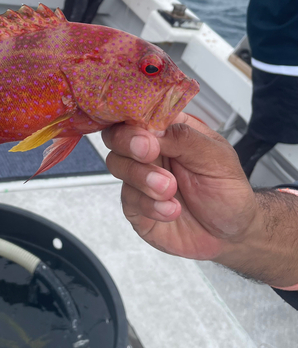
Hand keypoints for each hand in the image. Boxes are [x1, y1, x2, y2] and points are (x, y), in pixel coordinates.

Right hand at [101, 113, 257, 260]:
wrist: (230, 234)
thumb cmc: (227, 192)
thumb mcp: (217, 158)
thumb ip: (184, 139)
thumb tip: (153, 128)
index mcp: (170, 132)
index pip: (140, 113)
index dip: (135, 120)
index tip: (147, 136)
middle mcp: (151, 152)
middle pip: (116, 136)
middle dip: (128, 144)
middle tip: (150, 154)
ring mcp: (140, 179)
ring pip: (117, 165)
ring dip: (142, 177)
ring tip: (169, 189)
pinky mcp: (136, 206)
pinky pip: (128, 199)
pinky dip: (150, 205)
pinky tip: (172, 209)